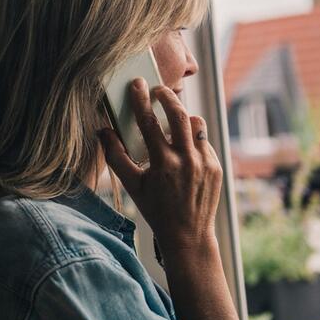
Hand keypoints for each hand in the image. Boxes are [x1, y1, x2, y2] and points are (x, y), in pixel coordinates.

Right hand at [98, 77, 223, 254]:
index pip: (149, 123)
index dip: (141, 100)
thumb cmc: (156, 210)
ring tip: (173, 119)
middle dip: (168, 97)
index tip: (137, 84)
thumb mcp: (132, 185)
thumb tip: (103, 132)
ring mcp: (204, 163)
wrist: (188, 235)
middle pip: (179, 114)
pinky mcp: (216, 166)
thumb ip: (116, 157)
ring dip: (184, 117)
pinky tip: (183, 148)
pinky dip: (192, 139)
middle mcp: (186, 160)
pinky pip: (204, 142)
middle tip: (159, 90)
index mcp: (162, 164)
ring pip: (196, 124)